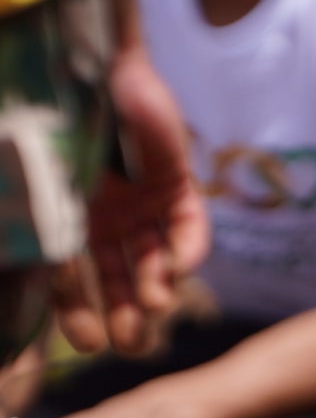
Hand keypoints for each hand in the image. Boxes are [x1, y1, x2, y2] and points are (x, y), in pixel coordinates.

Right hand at [56, 45, 208, 354]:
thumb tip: (24, 272)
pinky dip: (188, 250)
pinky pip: (188, 225)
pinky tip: (181, 270)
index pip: (70, 282)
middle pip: (119, 277)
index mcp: (62, 221)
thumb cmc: (44, 129)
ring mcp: (140, 200)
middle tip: (133, 343)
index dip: (79, 315)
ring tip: (156, 307)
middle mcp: (103, 217)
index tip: (89, 346)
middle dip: (125, 313)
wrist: (85, 71)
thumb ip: (31, 236)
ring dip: (157, 287)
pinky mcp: (174, 180)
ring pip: (154, 258)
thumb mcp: (31, 191)